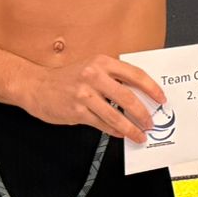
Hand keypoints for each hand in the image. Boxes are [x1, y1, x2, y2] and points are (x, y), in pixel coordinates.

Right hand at [22, 55, 166, 139]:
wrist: (36, 85)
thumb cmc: (67, 78)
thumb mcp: (91, 67)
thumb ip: (113, 77)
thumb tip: (139, 95)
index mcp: (102, 62)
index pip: (134, 74)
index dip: (152, 88)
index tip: (161, 99)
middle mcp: (94, 75)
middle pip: (128, 97)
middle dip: (144, 113)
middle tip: (151, 122)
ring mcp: (84, 94)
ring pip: (116, 114)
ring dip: (131, 128)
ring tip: (139, 134)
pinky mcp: (76, 110)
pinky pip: (101, 124)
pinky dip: (114, 130)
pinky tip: (120, 133)